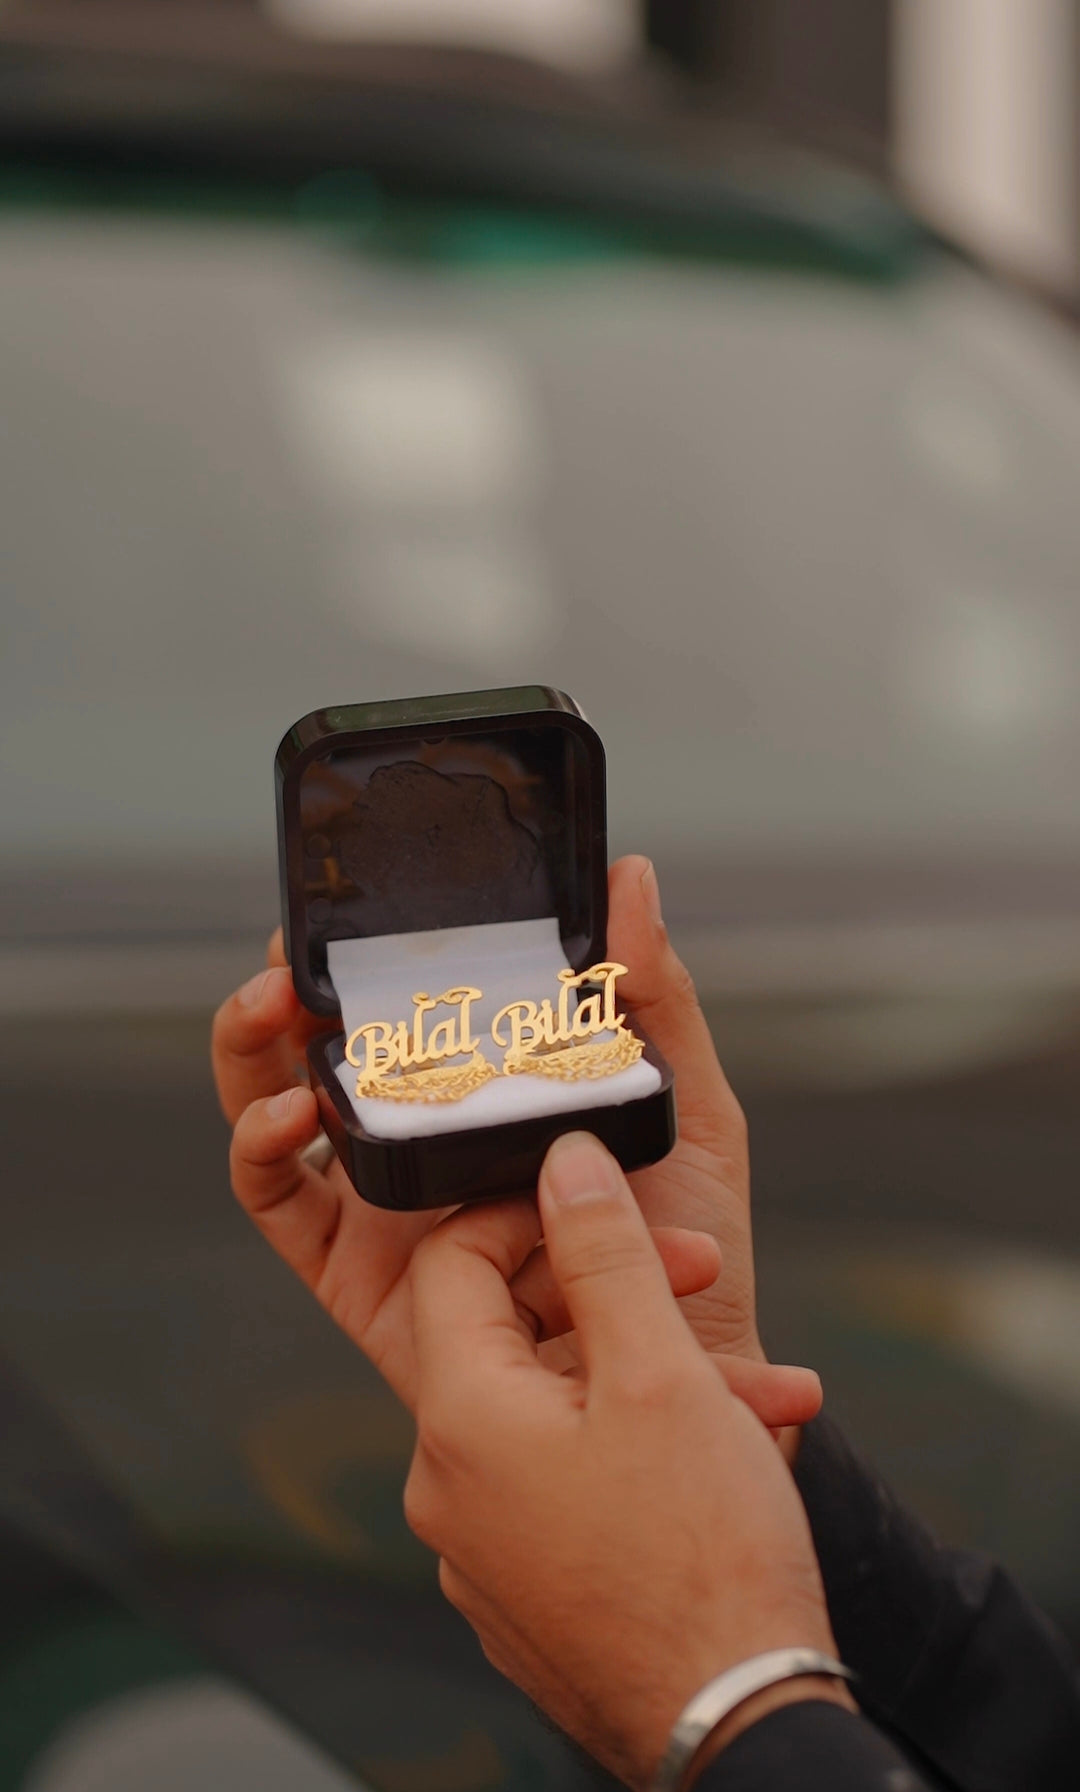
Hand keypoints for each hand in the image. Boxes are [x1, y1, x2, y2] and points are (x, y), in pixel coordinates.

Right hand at [211, 858, 818, 1428]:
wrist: (692, 1367)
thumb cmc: (689, 1234)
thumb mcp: (684, 1104)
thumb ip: (652, 997)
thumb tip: (630, 875)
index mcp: (483, 1093)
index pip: (394, 1008)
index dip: (353, 955)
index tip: (346, 904)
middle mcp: (417, 1139)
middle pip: (309, 1051)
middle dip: (277, 994)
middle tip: (284, 955)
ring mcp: (376, 1202)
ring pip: (269, 1113)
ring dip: (247, 1052)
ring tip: (272, 1005)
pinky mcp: (350, 1272)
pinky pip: (275, 1206)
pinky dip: (256, 1150)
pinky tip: (288, 1111)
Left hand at [404, 1132, 851, 1788]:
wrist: (737, 1725)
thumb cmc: (703, 1557)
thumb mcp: (659, 1369)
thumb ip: (602, 1252)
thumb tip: (562, 1162)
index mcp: (461, 1419)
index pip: (448, 1261)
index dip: (524, 1211)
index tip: (598, 1202)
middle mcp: (446, 1486)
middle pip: (504, 1333)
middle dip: (609, 1291)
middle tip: (698, 1279)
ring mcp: (481, 1546)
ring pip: (552, 1408)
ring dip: (646, 1372)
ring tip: (751, 1383)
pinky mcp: (523, 1587)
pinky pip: (564, 1479)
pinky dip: (633, 1444)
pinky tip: (723, 1445)